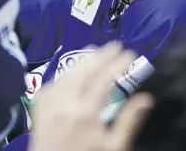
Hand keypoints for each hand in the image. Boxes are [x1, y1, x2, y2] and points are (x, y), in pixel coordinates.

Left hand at [28, 42, 153, 150]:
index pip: (104, 79)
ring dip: (82, 61)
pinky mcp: (38, 110)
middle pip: (83, 70)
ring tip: (96, 52)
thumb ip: (129, 122)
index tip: (131, 53)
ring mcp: (48, 105)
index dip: (118, 63)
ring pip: (66, 74)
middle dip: (100, 55)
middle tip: (115, 45)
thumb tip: (147, 98)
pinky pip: (52, 84)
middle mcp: (64, 103)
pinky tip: (73, 73)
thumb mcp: (114, 148)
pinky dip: (65, 74)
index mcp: (85, 113)